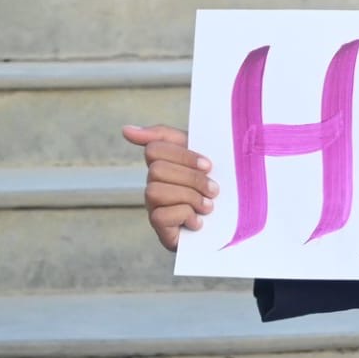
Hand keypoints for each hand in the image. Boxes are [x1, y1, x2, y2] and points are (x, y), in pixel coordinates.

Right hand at [122, 124, 217, 251]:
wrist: (232, 219)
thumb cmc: (216, 179)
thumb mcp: (200, 150)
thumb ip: (166, 136)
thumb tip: (126, 129)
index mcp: (164, 162)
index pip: (154, 148)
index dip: (183, 156)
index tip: (208, 165)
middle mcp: (154, 183)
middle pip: (157, 170)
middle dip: (191, 179)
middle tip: (213, 189)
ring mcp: (154, 206)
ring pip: (155, 191)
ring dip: (189, 197)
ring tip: (208, 206)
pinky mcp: (160, 228)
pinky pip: (160, 216)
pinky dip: (184, 216)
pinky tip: (198, 221)